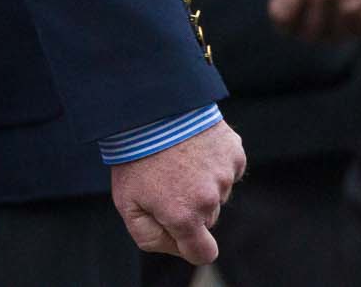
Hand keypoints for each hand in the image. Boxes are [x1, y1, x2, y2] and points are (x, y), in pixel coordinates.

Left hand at [109, 120, 245, 264]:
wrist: (148, 108)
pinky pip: (227, 168)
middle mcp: (210, 199)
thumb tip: (176, 245)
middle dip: (190, 207)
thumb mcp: (126, 202)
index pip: (204, 253)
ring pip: (217, 192)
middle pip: (208, 219)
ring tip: (175, 158)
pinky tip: (192, 146)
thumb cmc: (133, 156)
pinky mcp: (234, 152)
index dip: (190, 245)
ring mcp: (225, 174)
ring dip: (201, 181)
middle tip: (165, 179)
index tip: (179, 230)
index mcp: (184, 216)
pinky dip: (213, 160)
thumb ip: (149, 236)